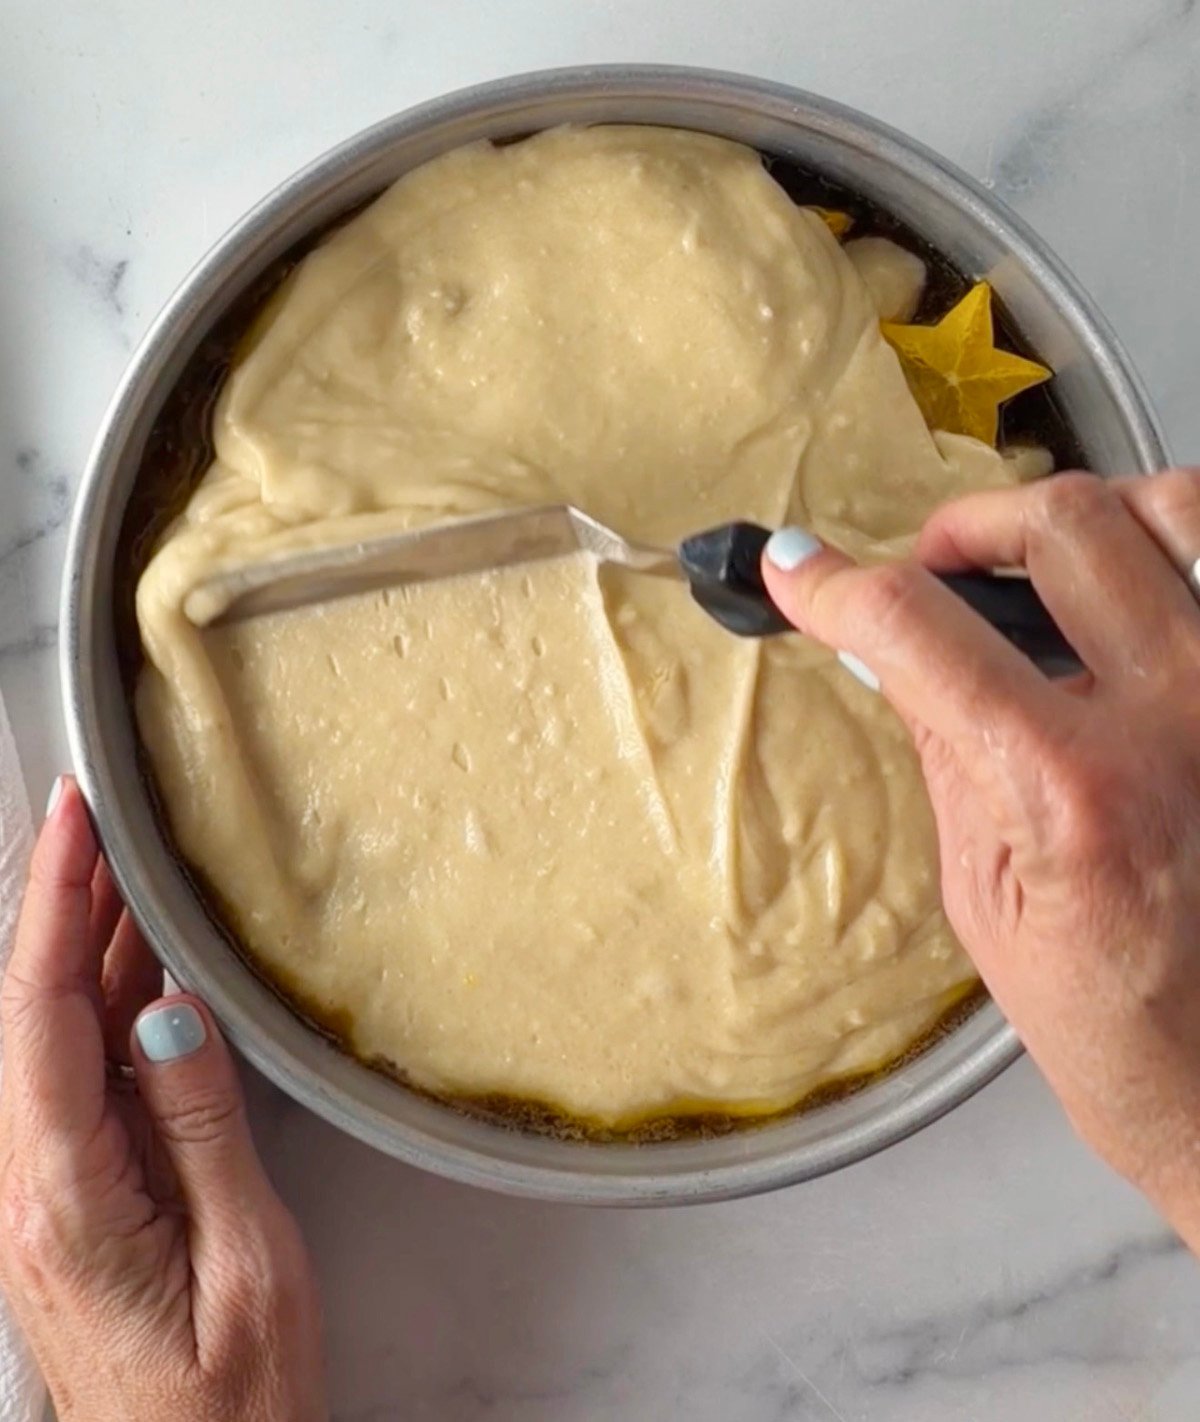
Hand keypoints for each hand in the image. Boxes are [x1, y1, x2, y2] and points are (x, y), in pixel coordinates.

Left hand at [0, 778, 326, 1420]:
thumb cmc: (227, 1406)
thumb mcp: (246, 1262)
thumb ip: (202, 1130)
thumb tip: (170, 1014)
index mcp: (64, 1201)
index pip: (39, 1016)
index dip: (51, 904)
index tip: (72, 823)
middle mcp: (32, 1193)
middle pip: (35, 1014)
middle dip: (64, 904)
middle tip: (101, 819)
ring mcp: (48, 1195)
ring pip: (57, 1040)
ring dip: (89, 950)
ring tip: (129, 871)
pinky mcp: (76, 1199)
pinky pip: (82, 1079)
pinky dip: (109, 1008)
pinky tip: (141, 970)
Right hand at [762, 469, 1199, 1249]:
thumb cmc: (1117, 1020)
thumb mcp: (981, 890)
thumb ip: (947, 748)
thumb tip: (898, 653)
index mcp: (1073, 792)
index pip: (919, 630)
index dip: (834, 586)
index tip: (799, 570)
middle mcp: (1185, 725)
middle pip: (1065, 524)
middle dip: (967, 528)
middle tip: (935, 568)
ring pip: (1179, 509)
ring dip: (1091, 519)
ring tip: (1047, 563)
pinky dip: (1169, 558)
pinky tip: (1131, 602)